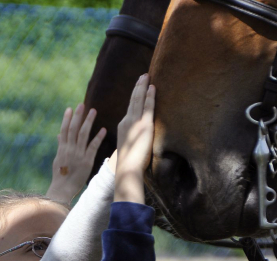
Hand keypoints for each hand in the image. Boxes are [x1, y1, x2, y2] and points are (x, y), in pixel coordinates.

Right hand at [46, 103, 106, 203]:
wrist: (62, 189)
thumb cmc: (60, 175)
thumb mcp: (58, 159)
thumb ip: (60, 146)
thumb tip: (59, 135)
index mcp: (62, 148)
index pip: (64, 130)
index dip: (67, 118)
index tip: (70, 108)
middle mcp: (69, 148)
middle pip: (73, 129)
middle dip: (78, 116)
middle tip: (82, 104)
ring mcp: (78, 154)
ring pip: (83, 134)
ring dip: (88, 122)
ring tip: (93, 111)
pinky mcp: (86, 161)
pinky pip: (93, 147)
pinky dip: (98, 138)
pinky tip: (103, 129)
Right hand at [115, 74, 155, 203]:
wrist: (127, 168)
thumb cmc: (129, 163)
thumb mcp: (129, 147)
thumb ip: (133, 140)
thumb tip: (139, 141)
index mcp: (123, 126)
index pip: (130, 108)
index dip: (134, 97)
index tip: (138, 87)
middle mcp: (127, 121)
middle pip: (133, 100)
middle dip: (138, 87)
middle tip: (142, 76)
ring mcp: (135, 122)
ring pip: (138, 100)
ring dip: (142, 87)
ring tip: (146, 76)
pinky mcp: (144, 125)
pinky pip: (147, 107)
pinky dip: (150, 96)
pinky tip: (152, 87)